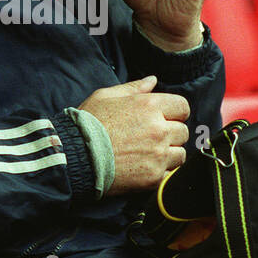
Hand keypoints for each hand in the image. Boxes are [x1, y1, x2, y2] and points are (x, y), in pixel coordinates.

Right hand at [78, 75, 189, 194]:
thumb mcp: (106, 96)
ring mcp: (158, 155)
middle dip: (170, 134)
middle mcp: (159, 129)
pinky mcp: (153, 176)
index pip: (183, 107)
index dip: (174, 112)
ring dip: (168, 154)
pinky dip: (159, 172)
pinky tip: (142, 168)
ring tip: (147, 155)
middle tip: (150, 139)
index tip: (164, 118)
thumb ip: (133, 88)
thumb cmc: (87, 124)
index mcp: (150, 106)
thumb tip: (152, 80)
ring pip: (180, 154)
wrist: (74, 156)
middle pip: (183, 131)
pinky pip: (169, 173)